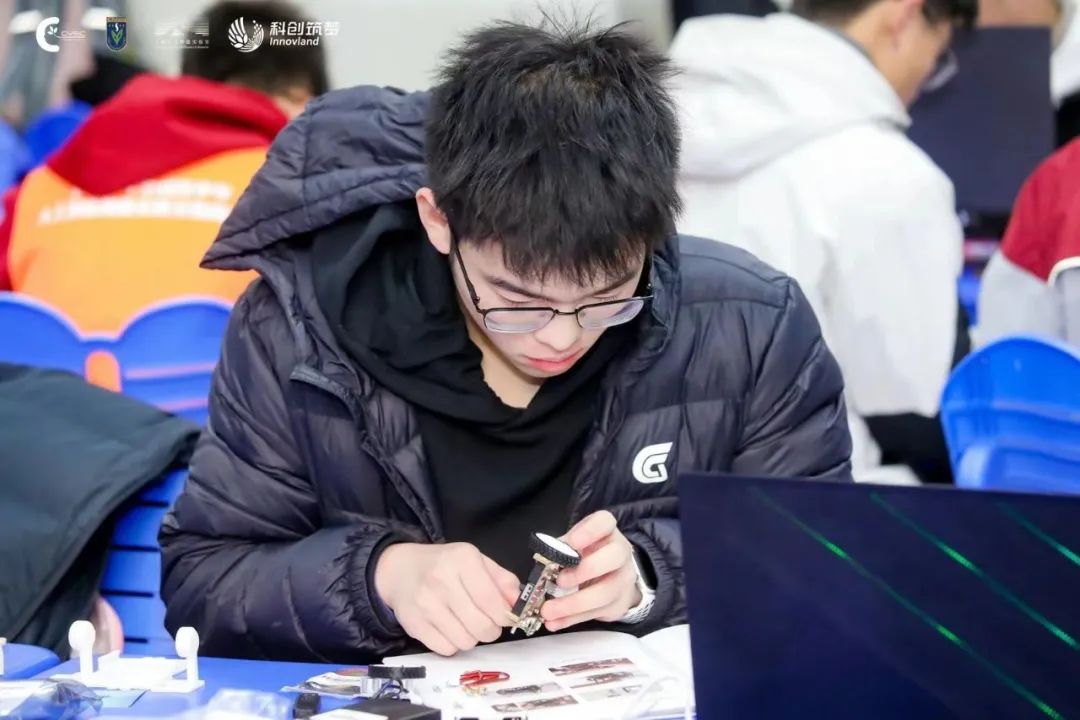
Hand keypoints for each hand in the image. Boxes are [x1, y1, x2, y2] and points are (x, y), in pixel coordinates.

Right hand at [374, 542, 520, 655]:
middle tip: (486, 622)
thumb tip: (519, 602)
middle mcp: (442, 580)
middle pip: (482, 626)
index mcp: (462, 559)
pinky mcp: (414, 624)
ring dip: (472, 637)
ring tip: (465, 623)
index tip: (506, 617)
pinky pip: (446, 649)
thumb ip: (502, 579)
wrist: (400, 570)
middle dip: (491, 629)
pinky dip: (453, 644)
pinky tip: (449, 628)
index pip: (492, 600)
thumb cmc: (444, 565)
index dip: (505, 616)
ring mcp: (426, 604)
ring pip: (465, 641)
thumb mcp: (476, 561)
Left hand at [540, 511, 640, 631]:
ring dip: (574, 604)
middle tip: (560, 581)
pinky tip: (554, 622)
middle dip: (586, 570)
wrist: (613, 576)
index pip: (605, 522)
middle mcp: (620, 553)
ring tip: (548, 610)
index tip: (572, 543)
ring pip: (605, 592)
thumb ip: (562, 549)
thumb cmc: (588, 555)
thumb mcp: (576, 545)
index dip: (589, 531)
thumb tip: (544, 561)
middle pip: (614, 556)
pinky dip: (571, 619)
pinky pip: (596, 614)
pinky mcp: (618, 604)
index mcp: (607, 532)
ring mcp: (623, 580)